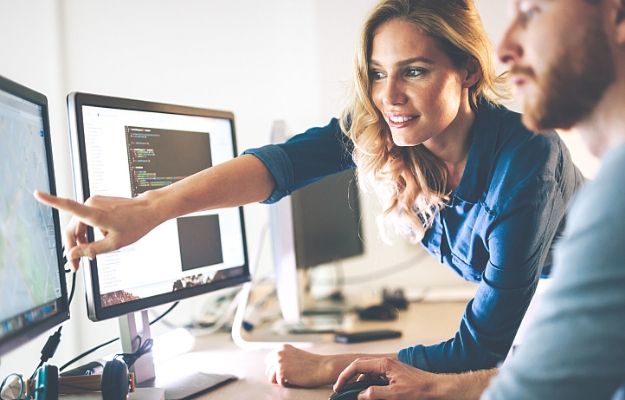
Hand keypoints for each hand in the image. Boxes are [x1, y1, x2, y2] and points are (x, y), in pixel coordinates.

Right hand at [34, 191, 161, 270]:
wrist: (149, 210)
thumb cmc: (135, 225)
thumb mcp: (114, 244)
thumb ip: (91, 250)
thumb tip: (73, 255)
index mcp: (95, 214)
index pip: (69, 206)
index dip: (51, 200)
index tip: (37, 194)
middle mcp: (92, 204)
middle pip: (72, 228)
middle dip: (73, 247)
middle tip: (76, 266)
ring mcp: (95, 202)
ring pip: (80, 225)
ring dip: (82, 240)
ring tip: (91, 255)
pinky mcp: (98, 203)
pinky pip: (87, 219)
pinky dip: (89, 232)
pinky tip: (99, 241)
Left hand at [264, 344, 336, 387]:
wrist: (322, 367)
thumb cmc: (311, 363)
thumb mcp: (295, 355)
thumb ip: (284, 357)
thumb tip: (272, 367)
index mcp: (282, 348)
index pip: (269, 360)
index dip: (274, 368)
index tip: (283, 371)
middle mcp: (278, 353)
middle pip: (269, 370)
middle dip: (277, 375)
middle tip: (291, 375)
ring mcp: (279, 362)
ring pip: (271, 378)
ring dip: (281, 380)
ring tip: (293, 377)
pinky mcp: (281, 372)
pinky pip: (279, 384)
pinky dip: (287, 384)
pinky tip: (296, 379)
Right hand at [333, 357, 441, 399]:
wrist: (436, 388)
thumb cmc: (420, 389)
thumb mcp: (395, 394)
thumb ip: (375, 393)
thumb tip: (361, 395)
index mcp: (384, 364)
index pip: (357, 365)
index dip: (345, 376)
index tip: (338, 386)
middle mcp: (385, 363)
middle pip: (360, 367)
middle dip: (349, 377)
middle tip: (341, 389)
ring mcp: (389, 368)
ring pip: (367, 372)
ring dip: (358, 381)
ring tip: (352, 393)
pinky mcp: (393, 373)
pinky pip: (375, 376)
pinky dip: (368, 383)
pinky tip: (367, 392)